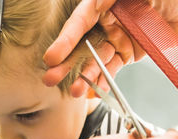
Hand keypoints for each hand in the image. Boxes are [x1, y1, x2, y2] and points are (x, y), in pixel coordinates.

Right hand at [43, 0, 177, 97]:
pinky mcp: (128, 52)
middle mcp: (107, 21)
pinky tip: (94, 90)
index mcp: (105, 3)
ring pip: (96, 60)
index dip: (65, 40)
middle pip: (81, 44)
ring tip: (75, 91)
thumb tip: (93, 4)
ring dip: (84, 76)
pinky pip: (113, 68)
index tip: (53, 57)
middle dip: (65, 63)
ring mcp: (117, 38)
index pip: (80, 22)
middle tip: (50, 78)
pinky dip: (104, 81)